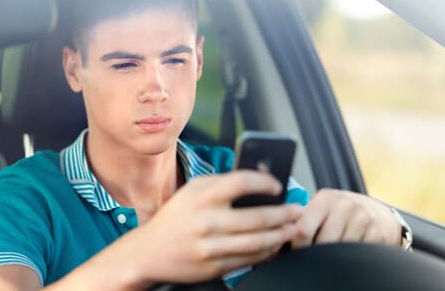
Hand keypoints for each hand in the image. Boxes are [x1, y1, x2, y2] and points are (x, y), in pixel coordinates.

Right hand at [123, 171, 302, 285]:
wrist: (147, 252)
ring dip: (280, 235)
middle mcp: (206, 220)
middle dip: (284, 214)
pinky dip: (265, 253)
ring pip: (257, 242)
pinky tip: (274, 246)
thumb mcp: (192, 191)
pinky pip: (248, 260)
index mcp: (201, 195)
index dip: (266, 182)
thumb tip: (259, 178)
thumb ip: (222, 183)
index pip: (243, 182)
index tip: (278, 186)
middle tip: (297, 210)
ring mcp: (209, 246)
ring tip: (291, 229)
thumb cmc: (174, 217)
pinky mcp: (213, 267)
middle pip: (257, 216)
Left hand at [291, 189, 400, 248]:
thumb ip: (303, 219)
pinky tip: (348, 251)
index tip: (294, 252)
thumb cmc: (341, 211)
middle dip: (314, 253)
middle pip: (322, 243)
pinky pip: (356, 254)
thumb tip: (280, 240)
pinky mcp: (377, 233)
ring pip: (339, 250)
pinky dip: (349, 257)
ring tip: (330, 252)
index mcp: (325, 198)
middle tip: (312, 257)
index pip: (303, 228)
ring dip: (332, 256)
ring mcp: (362, 219)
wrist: (377, 212)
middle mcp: (345, 205)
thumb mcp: (322, 207)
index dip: (297, 245)